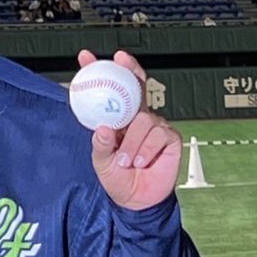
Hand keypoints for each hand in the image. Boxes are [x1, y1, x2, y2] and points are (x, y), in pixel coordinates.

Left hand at [78, 49, 181, 209]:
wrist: (137, 199)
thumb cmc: (118, 177)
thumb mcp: (102, 162)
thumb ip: (102, 145)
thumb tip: (103, 128)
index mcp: (119, 120)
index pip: (111, 93)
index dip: (102, 73)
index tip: (86, 58)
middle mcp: (138, 118)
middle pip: (137, 87)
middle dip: (129, 70)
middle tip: (119, 60)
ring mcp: (156, 125)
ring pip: (144, 119)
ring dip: (132, 142)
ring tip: (125, 161)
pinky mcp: (170, 137)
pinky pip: (158, 135)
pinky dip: (146, 150)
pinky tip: (141, 161)